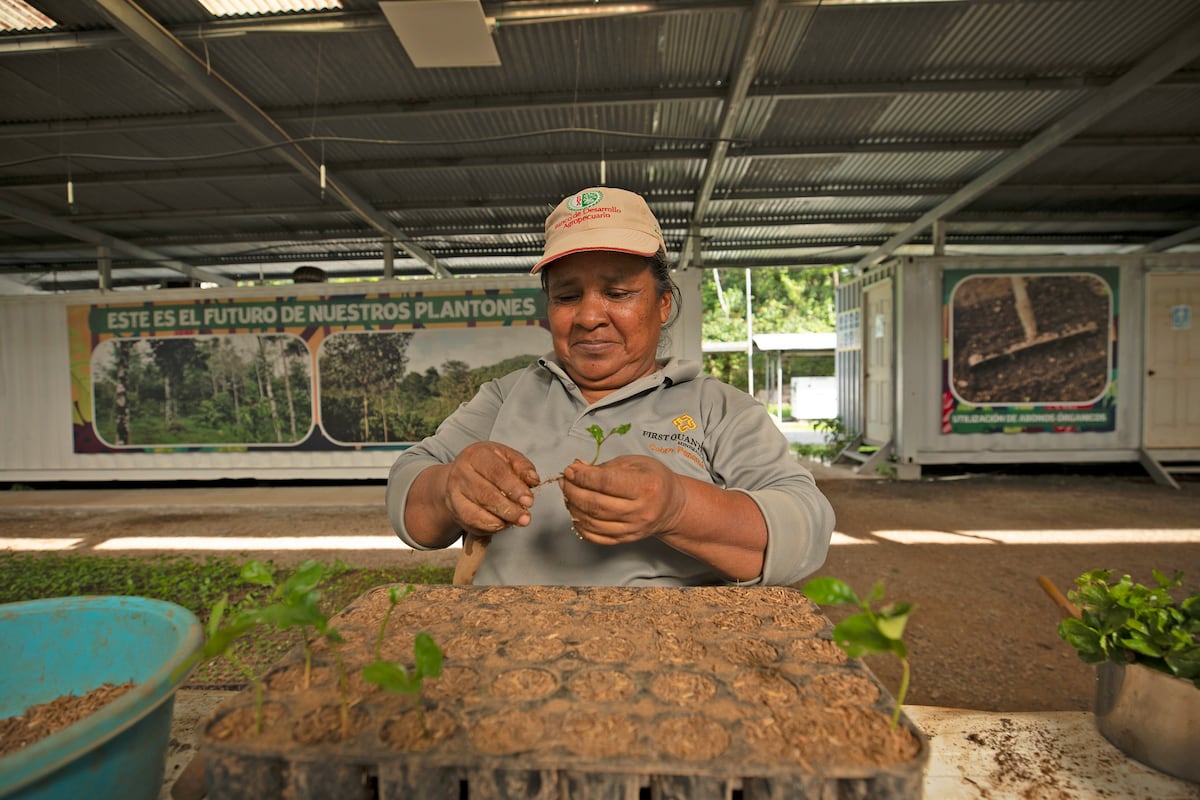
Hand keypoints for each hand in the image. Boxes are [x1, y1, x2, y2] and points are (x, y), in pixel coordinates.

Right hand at [443, 442, 538, 536]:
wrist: (459, 476)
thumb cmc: (488, 466)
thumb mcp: (507, 458)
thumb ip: (522, 467)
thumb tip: (532, 480)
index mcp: (477, 455)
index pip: (497, 472)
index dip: (514, 488)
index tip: (528, 500)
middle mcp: (461, 472)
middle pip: (486, 494)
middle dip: (509, 509)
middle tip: (525, 518)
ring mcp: (454, 492)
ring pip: (477, 511)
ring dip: (500, 520)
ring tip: (517, 522)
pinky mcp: (453, 509)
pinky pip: (471, 522)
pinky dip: (489, 526)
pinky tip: (502, 524)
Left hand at [560, 455, 685, 543]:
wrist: (671, 506)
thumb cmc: (653, 479)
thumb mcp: (635, 463)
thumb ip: (605, 467)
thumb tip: (576, 468)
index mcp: (646, 486)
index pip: (606, 482)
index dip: (583, 476)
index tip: (570, 470)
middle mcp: (641, 510)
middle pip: (596, 504)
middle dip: (573, 491)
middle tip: (565, 481)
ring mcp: (633, 528)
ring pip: (593, 522)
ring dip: (573, 507)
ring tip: (569, 494)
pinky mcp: (626, 539)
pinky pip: (596, 537)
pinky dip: (580, 526)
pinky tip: (577, 513)